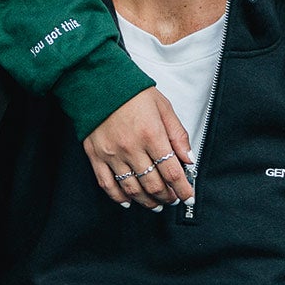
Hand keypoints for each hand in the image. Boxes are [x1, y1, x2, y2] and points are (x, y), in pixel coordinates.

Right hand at [83, 88, 194, 210]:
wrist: (98, 80)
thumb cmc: (132, 91)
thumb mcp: (163, 107)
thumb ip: (178, 135)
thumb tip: (188, 159)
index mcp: (152, 134)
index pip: (172, 172)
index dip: (183, 189)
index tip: (188, 197)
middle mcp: (132, 148)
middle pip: (154, 184)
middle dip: (167, 196)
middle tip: (172, 199)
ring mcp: (112, 154)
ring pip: (133, 189)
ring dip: (147, 201)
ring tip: (156, 204)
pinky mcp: (96, 156)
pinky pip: (108, 184)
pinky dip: (119, 198)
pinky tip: (129, 201)